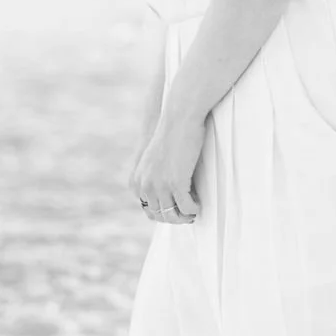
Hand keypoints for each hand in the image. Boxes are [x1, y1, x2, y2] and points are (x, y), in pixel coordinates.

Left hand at [129, 108, 205, 224]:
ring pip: (173, 215)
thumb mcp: (154, 159)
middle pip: (160, 215)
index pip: (148, 210)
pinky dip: (193, 208)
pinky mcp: (176, 182)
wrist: (178, 118)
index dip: (164, 213)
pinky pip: (186, 206)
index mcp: (136, 181)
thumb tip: (164, 195)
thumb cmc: (170, 135)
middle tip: (188, 214)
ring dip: (185, 216)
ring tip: (194, 210)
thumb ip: (153, 176)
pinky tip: (198, 204)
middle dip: (175, 218)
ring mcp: (159, 185)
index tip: (177, 210)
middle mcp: (144, 186)